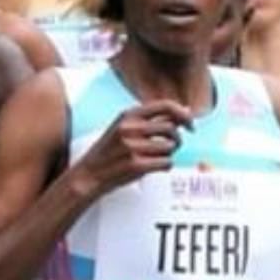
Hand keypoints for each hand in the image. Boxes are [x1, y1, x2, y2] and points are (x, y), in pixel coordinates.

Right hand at [73, 100, 191, 198]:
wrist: (88, 174)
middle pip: (171, 128)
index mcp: (128, 115)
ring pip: (170, 147)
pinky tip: (155, 167)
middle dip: (177, 139)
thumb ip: (152, 119)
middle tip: (171, 146)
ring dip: (169, 154)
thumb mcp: (124, 127)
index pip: (165, 106)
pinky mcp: (136, 165)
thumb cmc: (109, 152)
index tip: (190, 124)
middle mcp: (130, 128)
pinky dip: (165, 166)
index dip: (183, 114)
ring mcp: (132, 146)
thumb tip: (185, 111)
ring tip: (156, 158)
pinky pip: (166, 163)